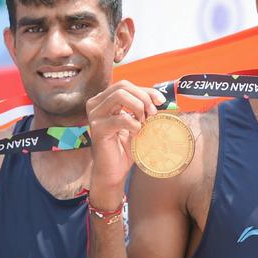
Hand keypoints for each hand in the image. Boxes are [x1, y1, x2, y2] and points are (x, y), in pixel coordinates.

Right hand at [85, 81, 166, 196]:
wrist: (113, 171)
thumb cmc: (125, 148)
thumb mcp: (137, 123)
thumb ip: (144, 109)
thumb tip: (163, 99)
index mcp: (103, 100)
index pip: (125, 85)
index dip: (146, 90)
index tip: (161, 101)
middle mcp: (95, 104)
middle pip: (123, 86)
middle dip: (143, 97)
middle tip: (153, 114)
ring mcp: (94, 116)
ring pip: (120, 96)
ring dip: (138, 108)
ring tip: (144, 123)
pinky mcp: (98, 129)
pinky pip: (122, 118)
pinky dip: (134, 125)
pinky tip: (136, 134)